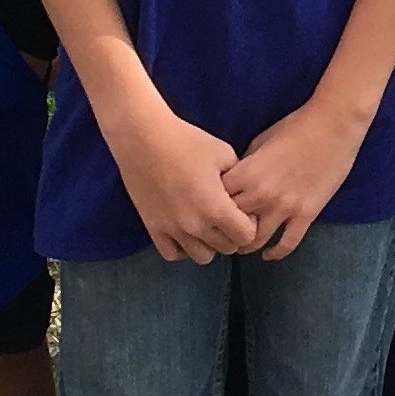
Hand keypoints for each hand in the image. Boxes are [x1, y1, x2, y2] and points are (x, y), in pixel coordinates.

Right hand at [118, 110, 263, 263]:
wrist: (144, 138)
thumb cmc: (187, 141)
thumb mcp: (224, 154)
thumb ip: (238, 180)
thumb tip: (242, 194)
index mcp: (216, 208)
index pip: (246, 236)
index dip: (250, 224)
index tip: (244, 211)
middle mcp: (195, 226)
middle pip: (227, 248)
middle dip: (232, 234)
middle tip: (227, 216)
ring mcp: (172, 230)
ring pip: (202, 257)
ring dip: (209, 244)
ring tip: (207, 225)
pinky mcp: (153, 228)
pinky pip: (172, 254)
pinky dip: (183, 248)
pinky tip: (185, 231)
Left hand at [220, 99, 364, 261]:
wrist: (333, 126)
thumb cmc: (295, 127)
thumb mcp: (260, 141)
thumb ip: (245, 165)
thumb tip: (234, 182)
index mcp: (247, 174)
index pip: (216, 200)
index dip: (212, 204)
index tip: (212, 208)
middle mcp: (261, 195)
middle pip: (230, 223)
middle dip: (224, 227)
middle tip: (222, 230)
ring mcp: (284, 208)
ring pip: (254, 240)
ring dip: (245, 244)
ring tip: (241, 244)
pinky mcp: (306, 215)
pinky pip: (287, 244)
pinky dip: (275, 253)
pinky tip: (268, 255)